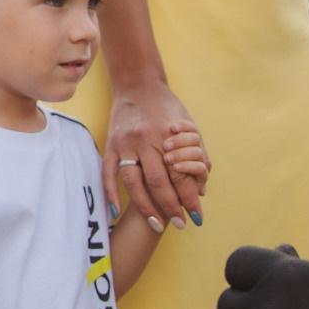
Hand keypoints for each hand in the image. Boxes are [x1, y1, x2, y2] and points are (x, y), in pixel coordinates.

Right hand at [106, 82, 203, 231]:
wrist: (138, 84)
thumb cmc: (167, 106)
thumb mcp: (188, 126)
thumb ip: (196, 155)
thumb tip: (200, 189)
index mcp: (167, 135)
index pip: (180, 174)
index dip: (189, 197)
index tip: (197, 215)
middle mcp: (145, 140)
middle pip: (158, 181)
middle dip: (171, 206)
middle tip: (181, 224)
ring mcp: (124, 143)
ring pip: (133, 182)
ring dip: (146, 207)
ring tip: (157, 224)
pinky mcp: (110, 145)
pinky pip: (108, 174)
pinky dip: (112, 194)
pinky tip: (117, 212)